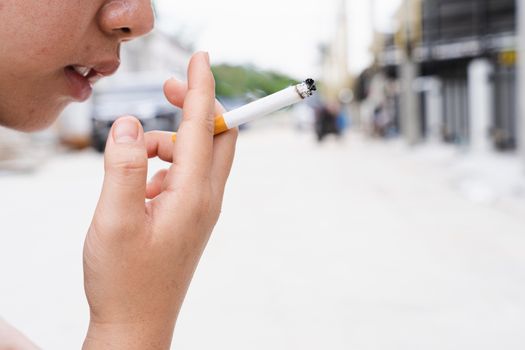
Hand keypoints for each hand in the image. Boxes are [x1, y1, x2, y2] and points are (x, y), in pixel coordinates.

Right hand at [82, 52, 236, 349]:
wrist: (137, 324)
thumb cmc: (125, 280)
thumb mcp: (113, 220)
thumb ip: (122, 166)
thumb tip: (132, 124)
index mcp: (194, 194)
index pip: (203, 125)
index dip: (201, 87)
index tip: (201, 57)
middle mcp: (207, 198)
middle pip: (215, 135)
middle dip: (194, 106)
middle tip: (165, 89)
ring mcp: (202, 209)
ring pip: (195, 155)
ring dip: (166, 144)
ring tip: (130, 167)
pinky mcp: (192, 217)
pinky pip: (184, 176)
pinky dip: (163, 167)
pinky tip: (137, 192)